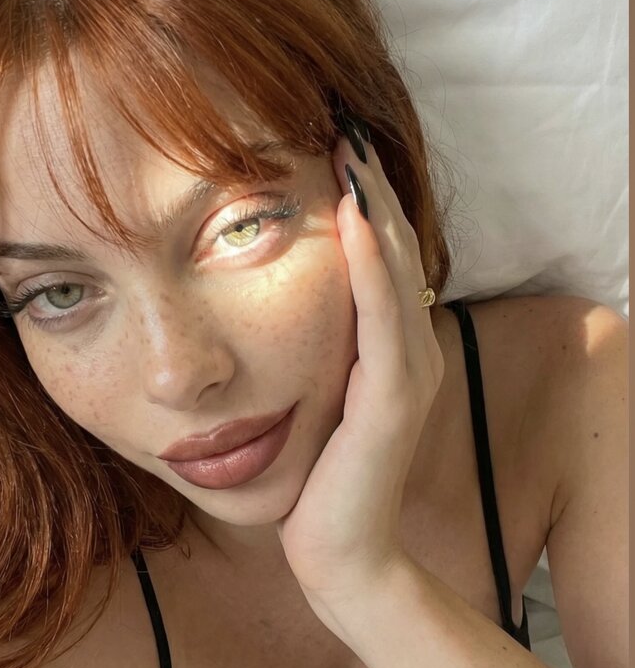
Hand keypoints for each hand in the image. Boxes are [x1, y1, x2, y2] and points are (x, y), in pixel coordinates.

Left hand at [276, 116, 444, 608]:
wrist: (336, 553)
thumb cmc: (315, 475)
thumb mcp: (308, 394)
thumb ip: (305, 348)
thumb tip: (259, 301)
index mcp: (387, 343)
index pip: (375, 250)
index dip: (356, 192)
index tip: (322, 134)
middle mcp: (408, 347)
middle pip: (389, 243)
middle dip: (365, 179)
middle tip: (338, 115)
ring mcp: (406, 370)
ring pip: (392, 267)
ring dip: (371, 203)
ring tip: (348, 143)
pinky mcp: (392, 399)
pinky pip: (383, 318)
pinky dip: (368, 264)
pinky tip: (352, 218)